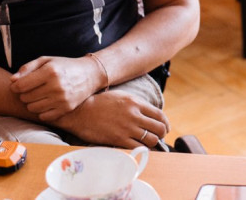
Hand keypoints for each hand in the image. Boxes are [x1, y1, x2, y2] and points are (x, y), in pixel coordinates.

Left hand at [10, 55, 96, 120]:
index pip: (21, 86)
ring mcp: (62, 99)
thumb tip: (12, 81)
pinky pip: (43, 116)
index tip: (18, 85)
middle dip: (24, 94)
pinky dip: (42, 111)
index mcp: (50, 71)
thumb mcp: (46, 60)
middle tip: (31, 89)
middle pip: (25, 98)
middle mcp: (56, 86)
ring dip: (32, 103)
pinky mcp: (66, 108)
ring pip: (32, 108)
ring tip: (38, 95)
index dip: (15, 86)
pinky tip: (46, 102)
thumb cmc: (64, 66)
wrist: (90, 74)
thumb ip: (27, 68)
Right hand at [54, 90, 170, 148]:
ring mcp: (127, 128)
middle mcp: (134, 115)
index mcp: (135, 102)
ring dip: (153, 143)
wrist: (80, 112)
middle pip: (158, 128)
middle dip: (162, 134)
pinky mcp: (119, 140)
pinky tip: (140, 148)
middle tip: (159, 137)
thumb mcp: (120, 97)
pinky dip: (142, 149)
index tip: (165, 128)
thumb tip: (148, 113)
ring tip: (150, 144)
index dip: (165, 123)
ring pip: (151, 139)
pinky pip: (137, 147)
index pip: (159, 114)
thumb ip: (135, 104)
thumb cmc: (99, 103)